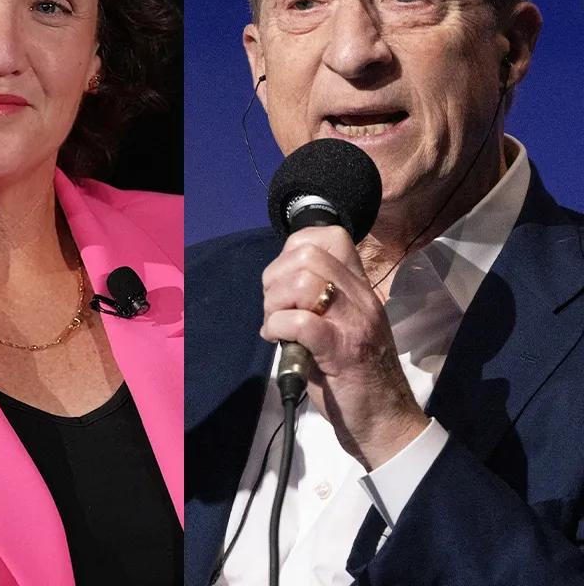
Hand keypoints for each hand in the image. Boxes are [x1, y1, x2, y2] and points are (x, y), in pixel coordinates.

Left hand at [261, 226, 429, 469]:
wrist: (386, 423)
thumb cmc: (356, 377)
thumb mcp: (342, 326)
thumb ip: (318, 301)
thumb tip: (278, 285)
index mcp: (359, 289)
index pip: (330, 237)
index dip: (292, 249)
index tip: (282, 279)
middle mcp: (360, 298)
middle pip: (307, 254)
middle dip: (276, 278)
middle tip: (275, 307)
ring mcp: (353, 323)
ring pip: (303, 282)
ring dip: (275, 303)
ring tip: (276, 325)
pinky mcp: (341, 351)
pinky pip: (300, 322)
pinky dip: (278, 327)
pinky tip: (278, 340)